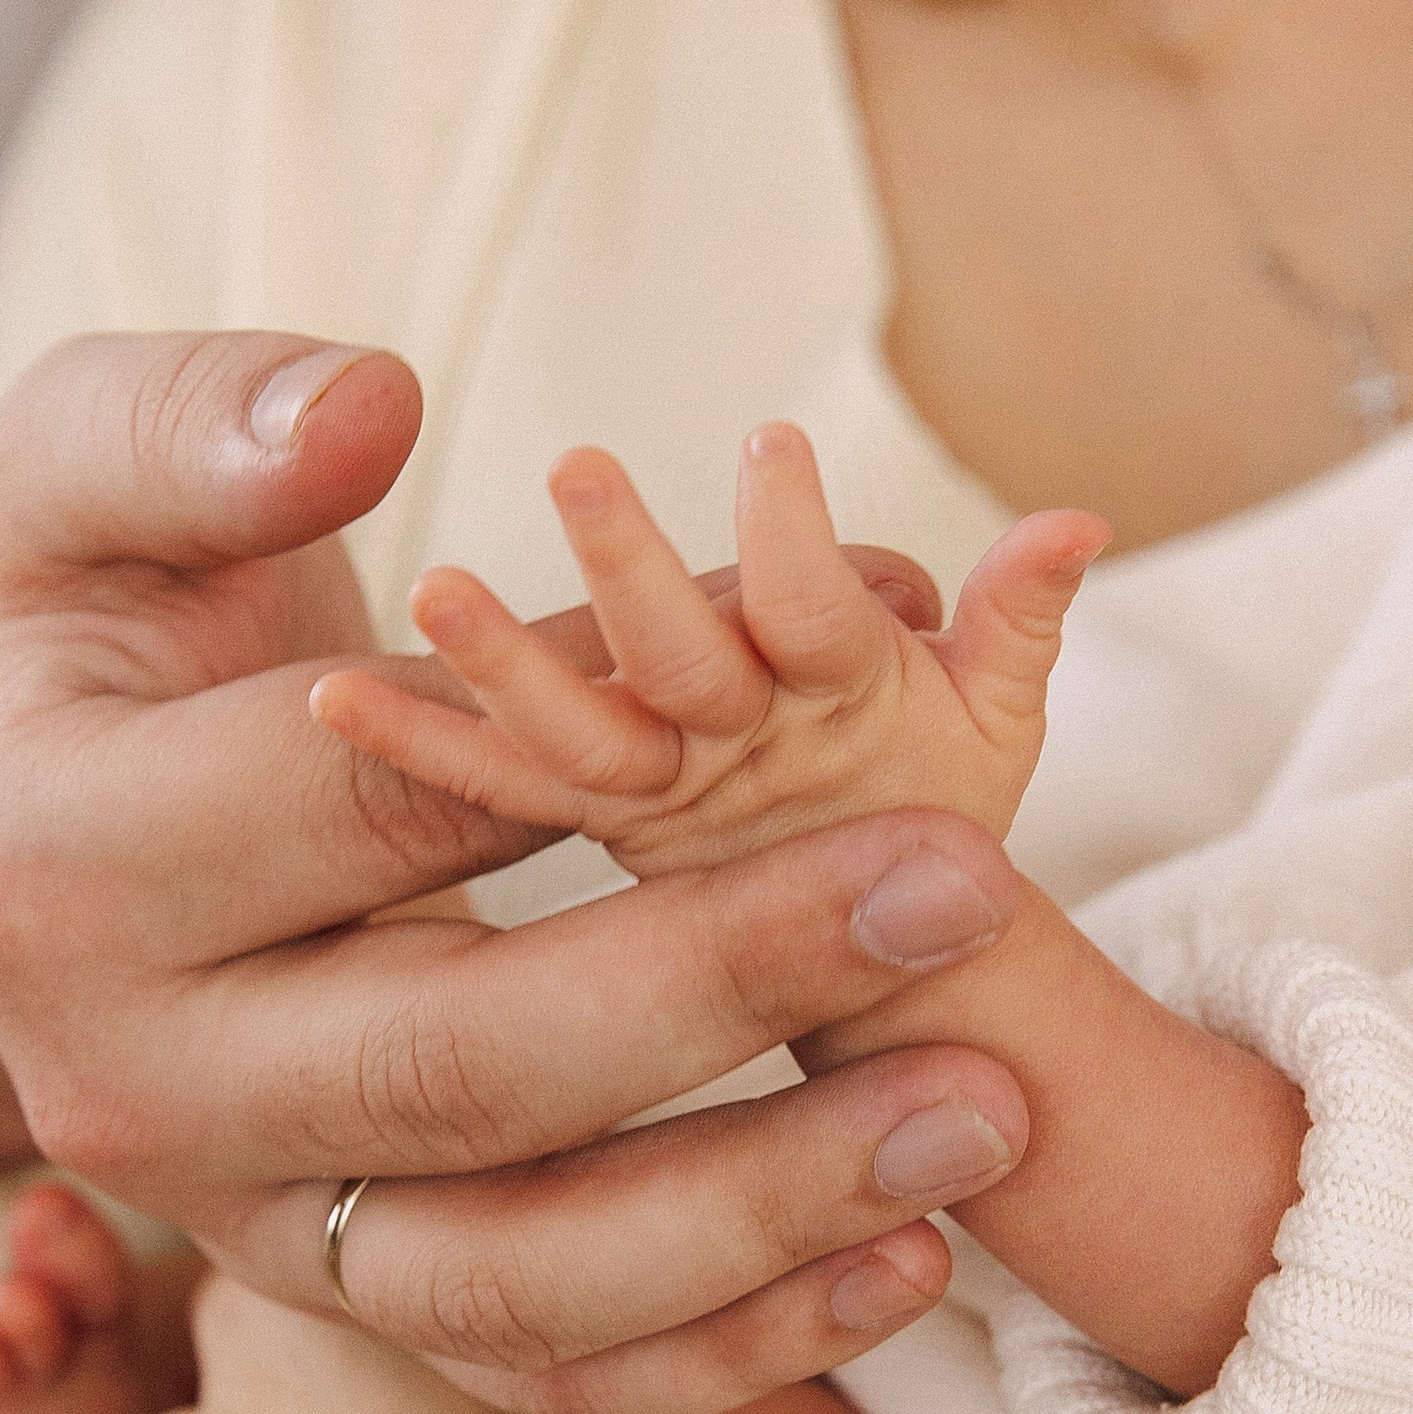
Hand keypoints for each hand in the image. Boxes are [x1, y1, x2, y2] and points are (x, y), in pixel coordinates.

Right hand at [0, 326, 1042, 1413]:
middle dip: (730, 993)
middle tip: (970, 895)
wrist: (53, 851)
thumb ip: (194, 419)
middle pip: (453, 1077)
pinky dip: (732, 1348)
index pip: (367, 811)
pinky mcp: (351, 1308)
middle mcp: (134, 1085)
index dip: (609, 744)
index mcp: (62, 865)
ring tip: (975, 1120)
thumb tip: (367, 408)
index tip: (858, 667)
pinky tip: (907, 1258)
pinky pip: (544, 1373)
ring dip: (760, 1222)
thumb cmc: (107, 633)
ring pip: (507, 1283)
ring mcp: (247, 1227)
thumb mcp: (84, 473)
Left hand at [308, 423, 1104, 870]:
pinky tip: (334, 695)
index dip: (797, 540)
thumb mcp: (997, 717)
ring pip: (574, 740)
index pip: (819, 619)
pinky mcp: (592, 825)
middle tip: (575, 466)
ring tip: (433, 585)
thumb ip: (1020, 617)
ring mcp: (661, 800)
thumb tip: (1078, 520)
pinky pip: (494, 792)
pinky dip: (419, 744)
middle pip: (683, 671)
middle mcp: (743, 761)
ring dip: (499, 665)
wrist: (886, 973)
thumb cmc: (938, 805)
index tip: (768, 440)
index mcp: (848, 712)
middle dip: (631, 574)